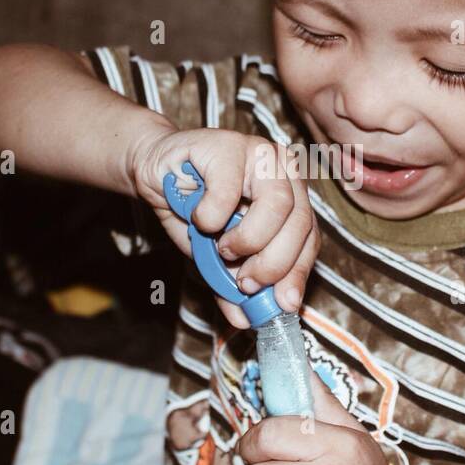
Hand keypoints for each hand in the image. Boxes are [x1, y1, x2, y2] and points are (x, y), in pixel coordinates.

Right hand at [128, 128, 319, 328]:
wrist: (154, 173)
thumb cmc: (193, 210)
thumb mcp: (217, 257)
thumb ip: (234, 284)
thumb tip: (247, 319)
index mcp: (292, 195)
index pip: (310, 237)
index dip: (298, 272)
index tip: (282, 303)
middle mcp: (284, 170)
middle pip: (300, 222)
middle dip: (273, 263)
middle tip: (246, 282)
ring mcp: (259, 152)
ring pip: (278, 204)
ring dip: (248, 240)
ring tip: (223, 249)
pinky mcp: (227, 145)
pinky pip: (230, 190)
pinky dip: (213, 216)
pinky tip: (201, 221)